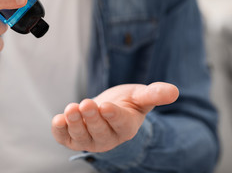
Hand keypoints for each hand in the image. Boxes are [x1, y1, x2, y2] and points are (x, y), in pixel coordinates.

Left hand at [51, 82, 178, 151]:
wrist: (107, 108)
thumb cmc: (126, 103)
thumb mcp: (140, 96)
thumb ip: (154, 94)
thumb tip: (173, 91)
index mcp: (126, 127)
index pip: (120, 124)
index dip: (113, 116)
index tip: (105, 106)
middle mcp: (108, 138)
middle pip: (99, 131)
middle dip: (92, 118)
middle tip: (86, 104)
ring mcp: (89, 140)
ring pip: (81, 137)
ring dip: (75, 123)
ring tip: (71, 109)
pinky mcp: (73, 138)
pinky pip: (65, 138)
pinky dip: (60, 131)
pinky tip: (58, 120)